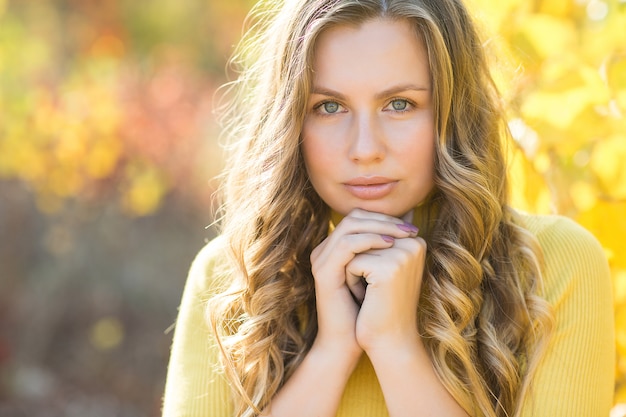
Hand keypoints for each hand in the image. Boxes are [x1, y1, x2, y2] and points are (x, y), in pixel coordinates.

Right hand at [309, 209, 417, 356]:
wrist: (347, 343)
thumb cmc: (366, 313)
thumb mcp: (380, 276)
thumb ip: (387, 251)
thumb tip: (412, 227)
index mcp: (335, 250)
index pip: (359, 217)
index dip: (385, 217)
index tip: (412, 226)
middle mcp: (324, 251)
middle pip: (354, 217)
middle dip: (385, 218)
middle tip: (410, 228)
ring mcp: (321, 259)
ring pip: (350, 225)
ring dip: (381, 226)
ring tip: (404, 235)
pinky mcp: (324, 271)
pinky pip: (347, 244)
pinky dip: (370, 240)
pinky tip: (390, 245)